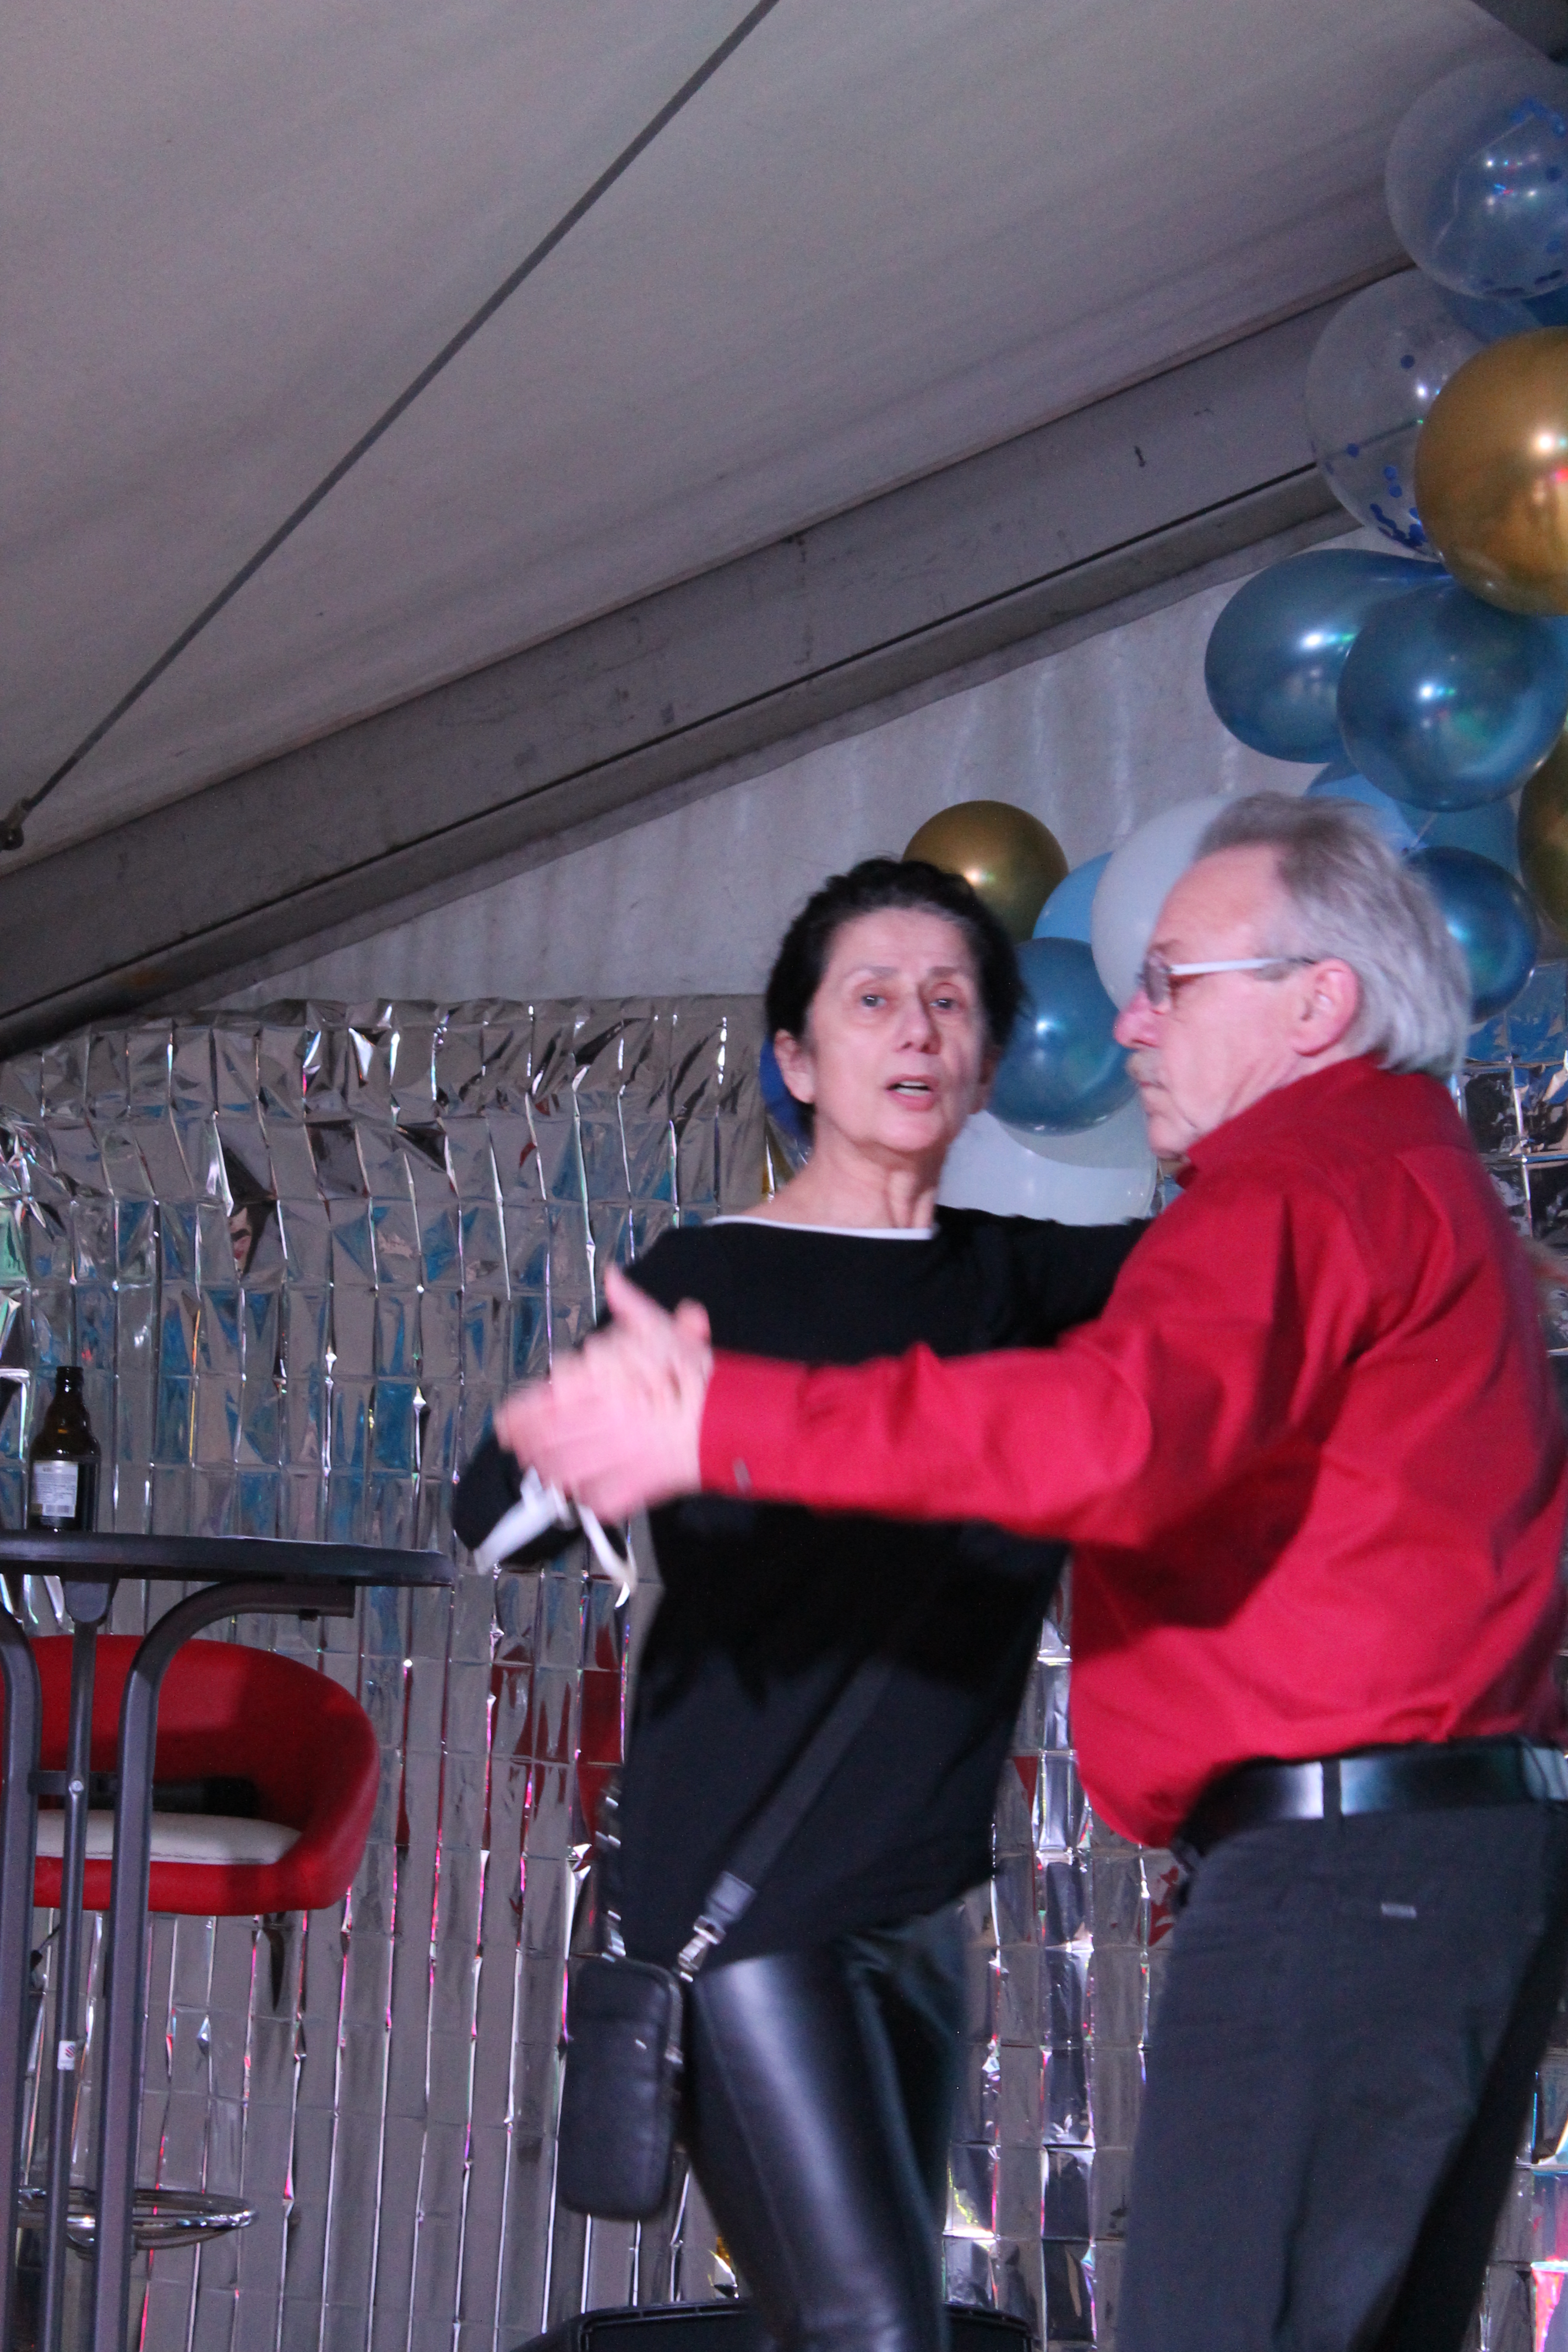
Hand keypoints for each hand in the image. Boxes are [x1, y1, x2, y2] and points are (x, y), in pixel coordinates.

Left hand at [492, 1265, 712, 1517]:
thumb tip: (613, 1278)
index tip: (506, 1420)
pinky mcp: (640, 1489)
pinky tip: (577, 1493)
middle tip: (516, 1445)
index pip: (549, 1401)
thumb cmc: (704, 1379)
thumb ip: (633, 1309)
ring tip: (539, 1467)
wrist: (740, 1421)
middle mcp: (609, 1424)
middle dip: (527, 1445)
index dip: (520, 1414)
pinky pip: (600, 1500)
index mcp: (610, 1386)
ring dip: (548, 1472)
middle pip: (550, 1440)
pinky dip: (585, 1499)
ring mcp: (622, 1460)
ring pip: (567, 1474)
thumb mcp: (667, 1333)